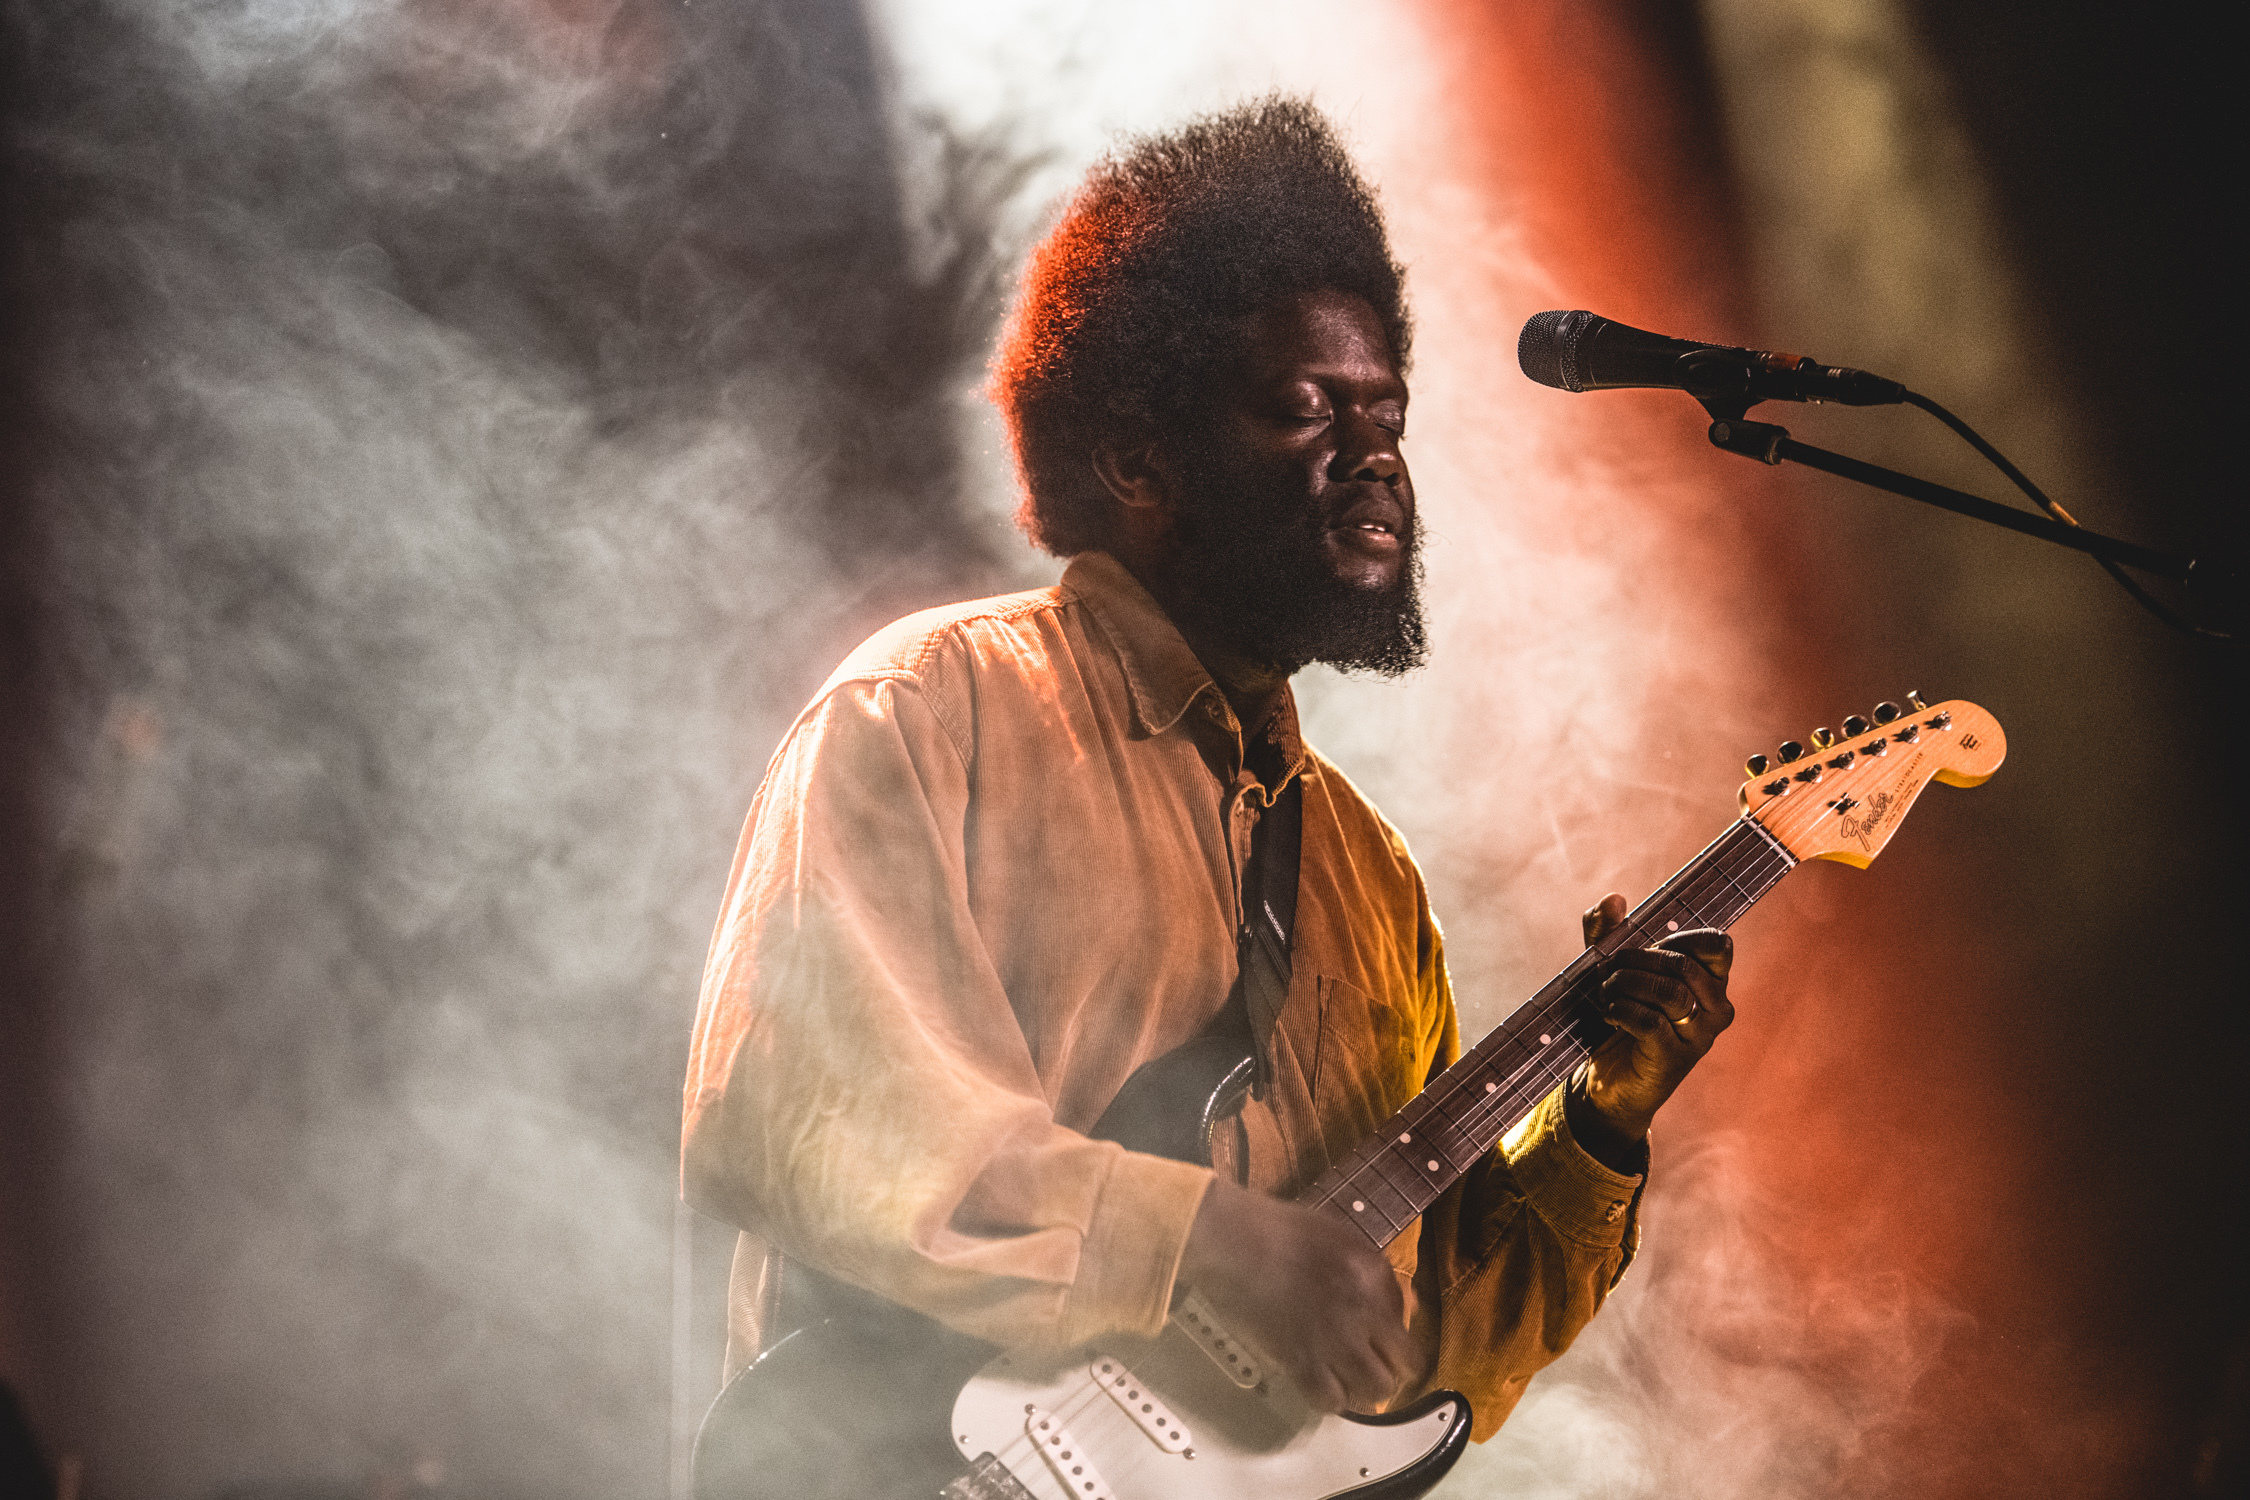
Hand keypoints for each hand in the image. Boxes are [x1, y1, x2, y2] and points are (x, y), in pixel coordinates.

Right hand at [1177, 1176, 1425, 1413]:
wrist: (1234, 1242)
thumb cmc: (1281, 1230)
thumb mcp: (1342, 1237)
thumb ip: (1373, 1274)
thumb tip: (1394, 1306)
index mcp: (1374, 1278)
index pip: (1407, 1326)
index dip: (1396, 1341)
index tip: (1382, 1343)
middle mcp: (1363, 1314)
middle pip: (1402, 1368)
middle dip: (1390, 1369)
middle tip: (1370, 1365)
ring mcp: (1334, 1341)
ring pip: (1373, 1391)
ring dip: (1362, 1388)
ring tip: (1345, 1378)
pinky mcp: (1300, 1361)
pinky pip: (1328, 1400)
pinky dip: (1327, 1398)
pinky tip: (1318, 1384)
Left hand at [1568, 894, 1735, 1165]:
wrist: (1610, 1085)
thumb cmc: (1619, 1020)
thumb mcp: (1611, 972)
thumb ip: (1608, 935)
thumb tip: (1613, 899)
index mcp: (1711, 984)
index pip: (1718, 945)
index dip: (1678, 938)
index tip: (1648, 949)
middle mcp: (1715, 1010)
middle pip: (1682, 965)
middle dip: (1635, 960)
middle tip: (1609, 974)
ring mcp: (1698, 1037)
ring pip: (1668, 992)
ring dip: (1624, 984)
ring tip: (1606, 993)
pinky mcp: (1673, 1060)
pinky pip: (1650, 1021)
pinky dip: (1621, 1011)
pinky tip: (1610, 1015)